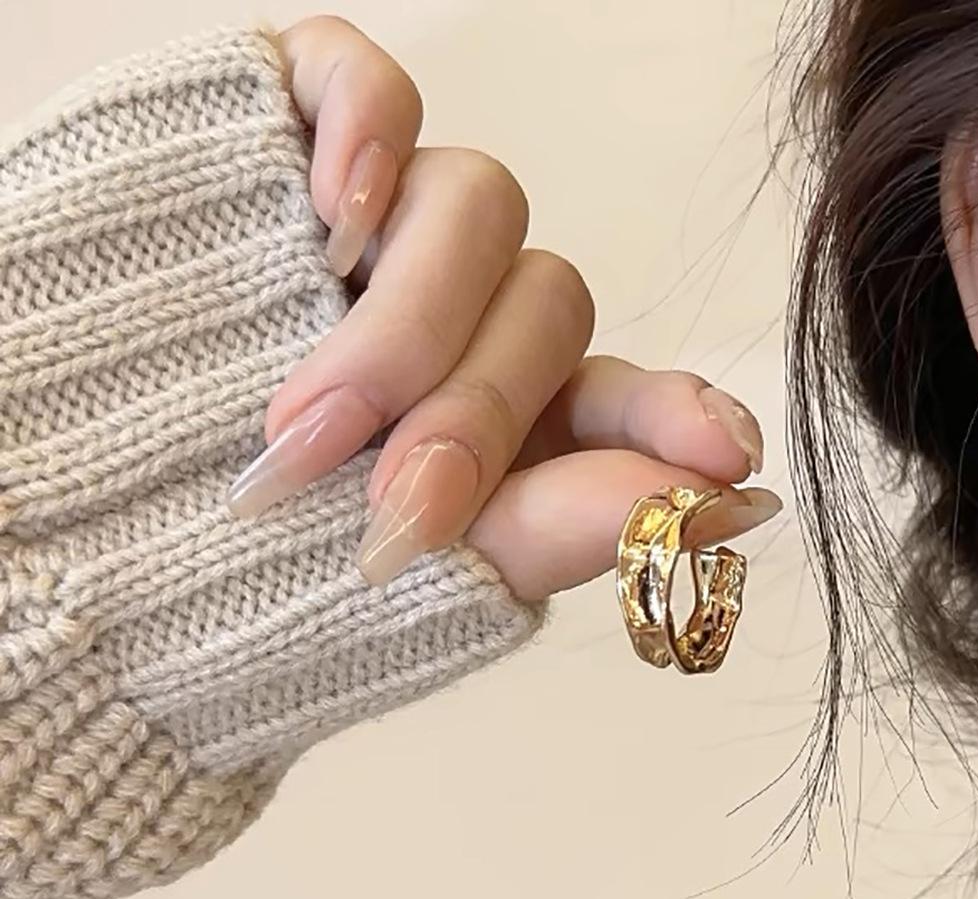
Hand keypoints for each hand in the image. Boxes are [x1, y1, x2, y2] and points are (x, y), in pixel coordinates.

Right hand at [227, 17, 781, 600]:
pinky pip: (368, 84)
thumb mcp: (419, 570)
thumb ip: (573, 527)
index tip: (723, 458)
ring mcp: (379, 234)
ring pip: (478, 207)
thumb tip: (739, 503)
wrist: (73, 545)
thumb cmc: (239, 570)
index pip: (620, 388)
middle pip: (550, 306)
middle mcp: (459, 315)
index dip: (673, 413)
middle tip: (400, 502)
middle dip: (480, 409)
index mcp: (503, 417)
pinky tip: (335, 220)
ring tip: (312, 422)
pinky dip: (367, 135)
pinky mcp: (290, 148)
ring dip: (410, 322)